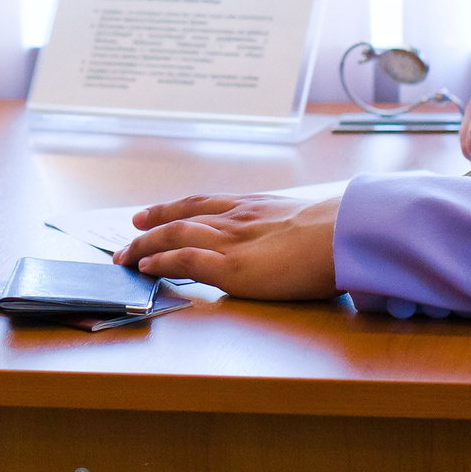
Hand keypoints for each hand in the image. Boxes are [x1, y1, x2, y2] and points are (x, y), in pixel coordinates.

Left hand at [111, 193, 341, 300]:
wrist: (346, 234)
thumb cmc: (340, 232)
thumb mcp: (309, 220)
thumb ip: (293, 227)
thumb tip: (303, 238)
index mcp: (255, 207)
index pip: (205, 204)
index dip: (177, 207)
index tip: (156, 211)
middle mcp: (236, 219)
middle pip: (182, 216)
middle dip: (153, 224)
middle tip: (131, 230)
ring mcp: (231, 242)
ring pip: (175, 235)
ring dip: (145, 244)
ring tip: (125, 255)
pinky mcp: (231, 267)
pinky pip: (184, 260)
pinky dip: (160, 262)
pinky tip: (145, 267)